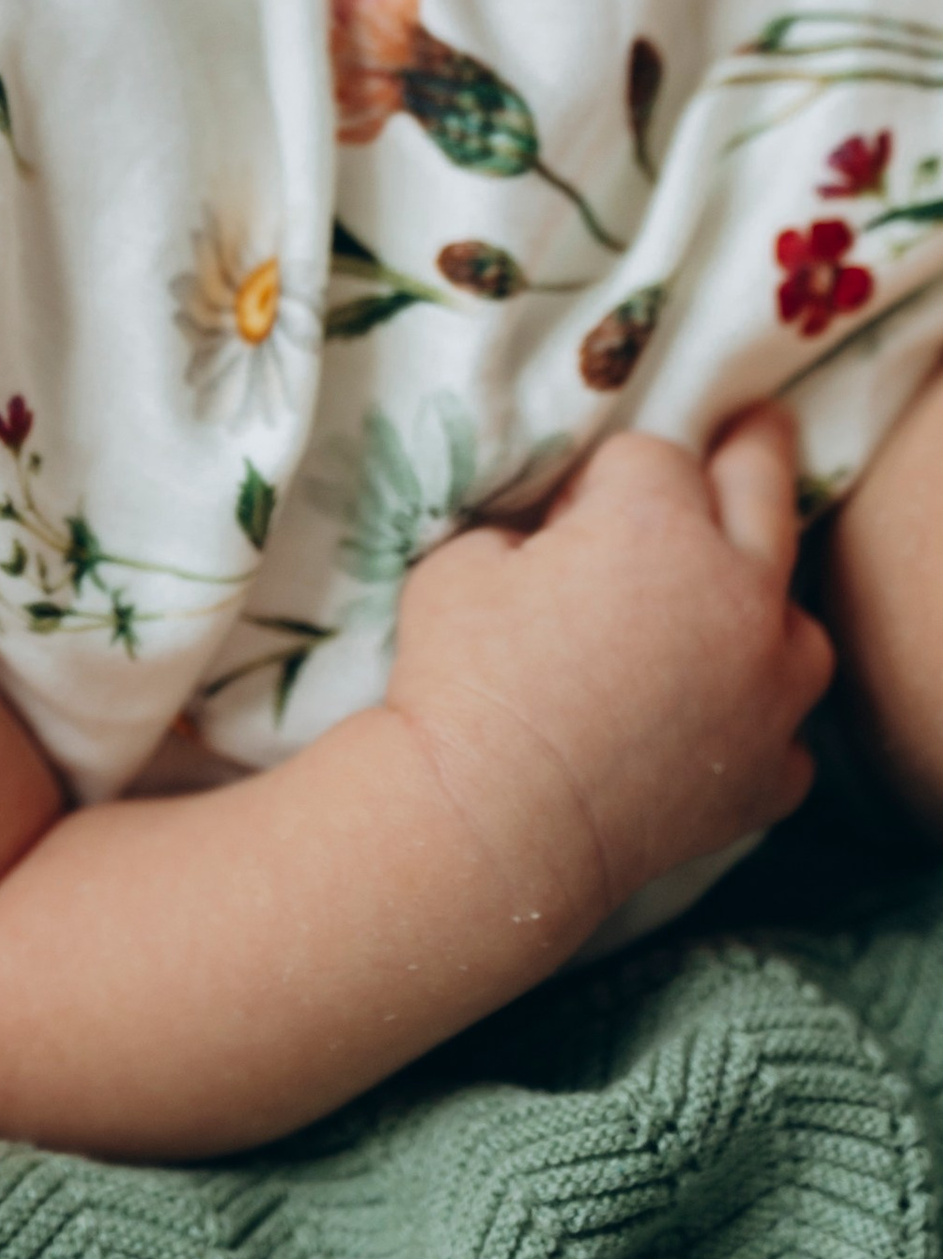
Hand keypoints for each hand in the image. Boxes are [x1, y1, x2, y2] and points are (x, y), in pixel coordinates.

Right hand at [385, 413, 832, 938]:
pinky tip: (702, 719)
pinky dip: (753, 713)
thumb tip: (566, 532)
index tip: (563, 513)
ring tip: (706, 617)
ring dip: (758, 603)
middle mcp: (738, 593)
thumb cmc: (461, 678)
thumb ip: (537, 524)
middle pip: (763, 483)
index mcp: (658, 522)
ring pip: (797, 616)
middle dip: (744, 449)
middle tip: (741, 432)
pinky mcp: (773, 773)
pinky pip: (786, 723)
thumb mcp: (467, 554)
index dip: (600, 478)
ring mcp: (770, 689)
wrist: (488, 826)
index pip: (654, 452)